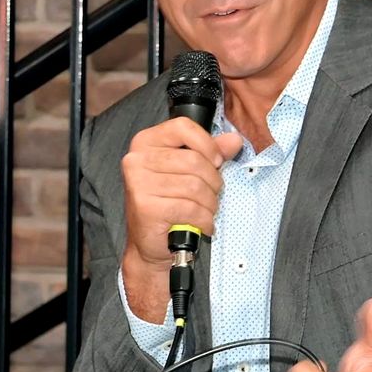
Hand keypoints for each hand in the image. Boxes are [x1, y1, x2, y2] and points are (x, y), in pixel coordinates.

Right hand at [118, 118, 242, 321]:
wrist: (148, 244)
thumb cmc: (167, 205)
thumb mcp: (187, 172)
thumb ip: (210, 153)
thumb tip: (234, 140)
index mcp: (145, 142)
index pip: (183, 127)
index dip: (207, 144)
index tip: (216, 161)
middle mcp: (137, 159)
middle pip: (194, 160)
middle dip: (213, 182)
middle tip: (212, 195)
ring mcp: (138, 183)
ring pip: (195, 186)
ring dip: (210, 204)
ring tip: (206, 211)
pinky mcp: (146, 207)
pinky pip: (191, 208)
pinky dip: (204, 219)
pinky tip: (202, 224)